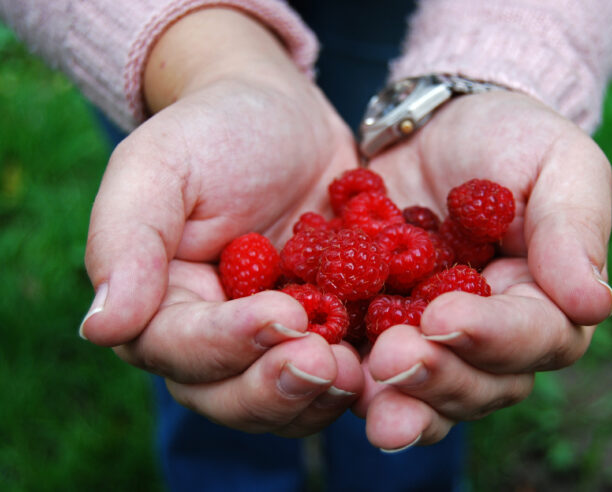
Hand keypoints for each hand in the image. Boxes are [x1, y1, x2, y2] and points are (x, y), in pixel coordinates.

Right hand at [79, 8, 362, 435]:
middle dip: (278, 386)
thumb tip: (101, 328)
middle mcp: (216, 339)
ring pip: (289, 399)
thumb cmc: (213, 132)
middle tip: (324, 362)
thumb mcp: (158, 168)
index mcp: (164, 307)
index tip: (279, 315)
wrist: (284, 119)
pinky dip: (367, 375)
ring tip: (359, 370)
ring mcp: (275, 343)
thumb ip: (125, 243)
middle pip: (233, 394)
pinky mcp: (330, 333)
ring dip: (322, 394)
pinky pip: (343, 370)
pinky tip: (395, 359)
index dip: (227, 343)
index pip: (181, 348)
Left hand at [354, 90, 611, 449]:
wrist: (436, 127)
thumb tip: (595, 304)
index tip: (445, 316)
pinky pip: (376, 371)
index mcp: (547, 301)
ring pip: (431, 394)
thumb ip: (575, 228)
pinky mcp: (385, 331)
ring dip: (401, 400)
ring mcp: (438, 341)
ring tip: (366, 391)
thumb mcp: (557, 162)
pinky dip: (356, 384)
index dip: (493, 336)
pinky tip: (331, 377)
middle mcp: (496, 337)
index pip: (535, 337)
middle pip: (482, 383)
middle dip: (440, 378)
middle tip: (393, 359)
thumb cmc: (509, 138)